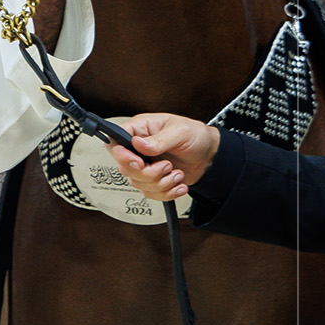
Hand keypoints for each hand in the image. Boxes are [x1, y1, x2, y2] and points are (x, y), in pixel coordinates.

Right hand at [106, 112, 221, 201]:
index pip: (114, 144)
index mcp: (139, 130)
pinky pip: (150, 194)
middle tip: (167, 166)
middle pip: (125, 169)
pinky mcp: (152, 180)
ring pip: (138, 184)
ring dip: (162, 184)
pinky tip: (178, 184)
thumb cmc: (195, 136)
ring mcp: (144, 166)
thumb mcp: (180, 132)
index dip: (122, 157)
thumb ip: (158, 140)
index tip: (139, 163)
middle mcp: (137, 149)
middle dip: (149, 174)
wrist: (210, 155)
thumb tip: (137, 143)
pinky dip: (166, 193)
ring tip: (177, 174)